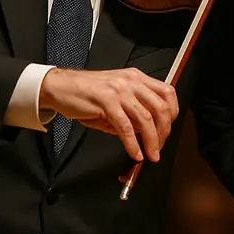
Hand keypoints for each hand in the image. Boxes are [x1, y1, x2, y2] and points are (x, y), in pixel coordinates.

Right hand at [39, 67, 178, 162]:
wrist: (61, 87)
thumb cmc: (87, 94)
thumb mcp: (116, 98)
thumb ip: (133, 112)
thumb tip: (146, 134)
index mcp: (136, 78)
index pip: (167, 93)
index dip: (172, 114)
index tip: (167, 130)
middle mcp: (131, 81)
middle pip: (160, 108)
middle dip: (164, 132)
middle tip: (159, 147)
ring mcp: (119, 90)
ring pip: (145, 119)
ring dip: (151, 141)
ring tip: (151, 155)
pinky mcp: (106, 102)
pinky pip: (125, 127)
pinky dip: (132, 143)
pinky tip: (134, 153)